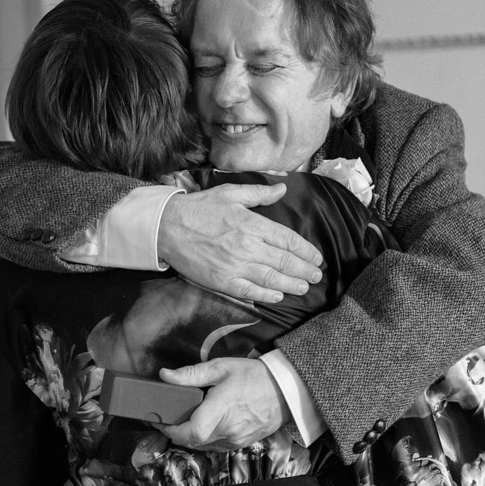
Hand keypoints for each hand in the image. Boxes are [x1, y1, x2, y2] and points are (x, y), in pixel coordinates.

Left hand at [156, 358, 287, 449]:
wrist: (285, 391)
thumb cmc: (254, 376)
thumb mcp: (221, 367)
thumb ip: (191, 374)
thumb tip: (165, 376)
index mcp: (221, 410)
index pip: (191, 432)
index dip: (170, 430)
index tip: (160, 419)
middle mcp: (228, 430)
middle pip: (192, 441)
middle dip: (176, 432)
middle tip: (168, 417)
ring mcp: (235, 440)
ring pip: (203, 446)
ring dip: (190, 436)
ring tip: (185, 420)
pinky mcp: (241, 444)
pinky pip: (216, 447)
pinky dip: (205, 439)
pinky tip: (204, 425)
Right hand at [157, 184, 322, 302]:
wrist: (167, 227)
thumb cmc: (199, 208)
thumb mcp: (230, 193)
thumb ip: (259, 193)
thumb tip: (283, 188)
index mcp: (252, 223)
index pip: (288, 240)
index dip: (306, 251)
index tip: (316, 257)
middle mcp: (247, 246)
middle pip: (285, 261)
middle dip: (305, 270)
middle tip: (317, 276)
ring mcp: (235, 265)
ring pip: (272, 279)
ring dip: (292, 285)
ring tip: (305, 288)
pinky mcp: (222, 281)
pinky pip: (250, 292)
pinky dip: (267, 296)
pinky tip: (278, 297)